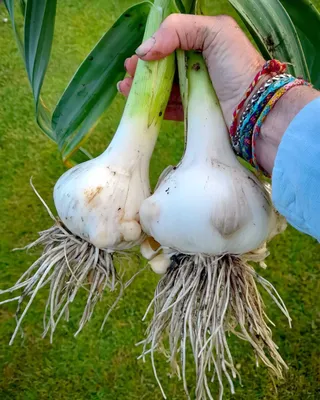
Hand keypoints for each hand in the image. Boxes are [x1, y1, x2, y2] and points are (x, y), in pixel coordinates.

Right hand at [118, 14, 264, 126]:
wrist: (254, 109)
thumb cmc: (238, 67)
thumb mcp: (214, 32)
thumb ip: (177, 30)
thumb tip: (144, 51)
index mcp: (206, 43)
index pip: (172, 43)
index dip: (152, 49)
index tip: (136, 58)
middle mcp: (200, 66)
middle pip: (164, 67)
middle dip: (143, 70)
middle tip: (127, 74)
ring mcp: (197, 91)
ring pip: (164, 88)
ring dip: (143, 88)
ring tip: (125, 88)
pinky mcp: (194, 113)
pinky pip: (170, 109)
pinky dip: (154, 105)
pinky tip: (139, 104)